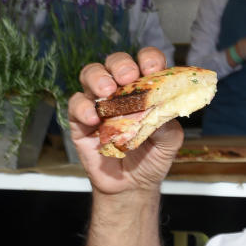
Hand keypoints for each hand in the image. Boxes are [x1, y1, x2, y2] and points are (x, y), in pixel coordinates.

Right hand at [68, 47, 178, 194]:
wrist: (132, 187)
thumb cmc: (152, 158)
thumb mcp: (169, 142)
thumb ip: (167, 123)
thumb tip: (161, 107)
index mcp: (144, 89)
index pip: (145, 62)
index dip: (148, 58)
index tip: (152, 67)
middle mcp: (120, 91)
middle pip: (115, 63)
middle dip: (121, 65)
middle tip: (127, 77)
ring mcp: (99, 104)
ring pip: (91, 75)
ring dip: (98, 78)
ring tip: (107, 92)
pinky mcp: (80, 121)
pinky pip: (76, 104)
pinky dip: (83, 107)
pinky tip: (94, 119)